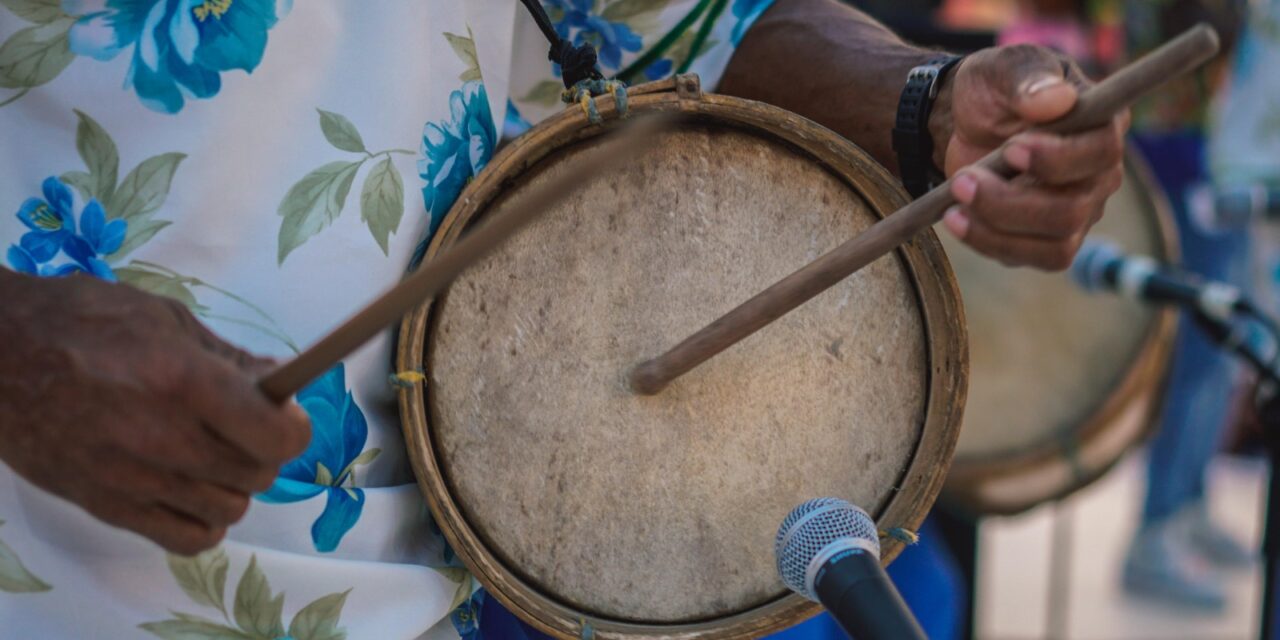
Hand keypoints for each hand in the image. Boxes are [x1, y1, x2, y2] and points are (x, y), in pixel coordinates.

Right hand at [0, 271, 309, 554]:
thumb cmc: (81, 322)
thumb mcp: (165, 319)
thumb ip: (230, 358)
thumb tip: (281, 383)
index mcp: (182, 380)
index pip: (276, 436)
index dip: (294, 426)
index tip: (286, 412)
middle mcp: (161, 437)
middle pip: (258, 475)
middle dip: (264, 449)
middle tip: (246, 426)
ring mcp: (132, 479)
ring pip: (230, 510)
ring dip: (235, 484)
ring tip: (213, 453)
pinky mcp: (105, 506)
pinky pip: (188, 539)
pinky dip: (204, 520)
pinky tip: (192, 487)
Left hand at [931, 44, 1127, 269]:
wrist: (963, 122)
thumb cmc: (993, 90)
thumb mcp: (1003, 67)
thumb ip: (1028, 78)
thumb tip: (1056, 101)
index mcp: (1102, 124)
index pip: (1102, 152)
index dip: (1058, 158)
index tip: (1011, 149)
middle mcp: (1099, 174)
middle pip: (1074, 209)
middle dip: (1011, 202)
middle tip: (963, 181)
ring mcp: (1077, 211)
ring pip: (1056, 246)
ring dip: (998, 227)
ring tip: (955, 200)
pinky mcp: (1046, 238)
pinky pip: (1030, 258)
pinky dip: (989, 243)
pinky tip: (957, 219)